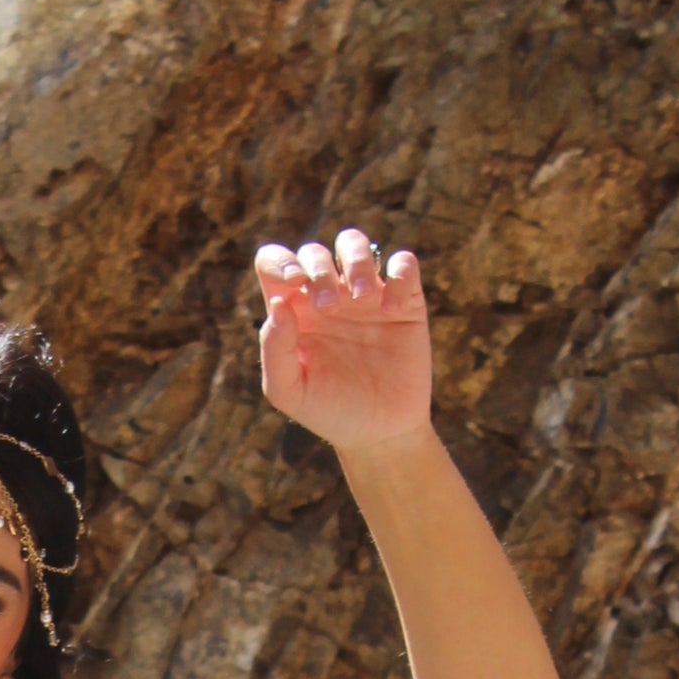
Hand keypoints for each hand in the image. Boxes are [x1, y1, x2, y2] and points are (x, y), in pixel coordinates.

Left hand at [253, 229, 431, 452]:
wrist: (378, 434)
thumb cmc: (327, 411)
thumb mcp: (289, 391)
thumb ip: (273, 349)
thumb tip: (278, 303)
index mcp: (294, 311)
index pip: (274, 262)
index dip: (280, 260)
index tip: (294, 285)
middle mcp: (327, 295)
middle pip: (315, 251)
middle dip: (319, 270)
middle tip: (328, 308)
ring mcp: (365, 296)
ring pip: (354, 243)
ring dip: (355, 260)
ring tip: (360, 298)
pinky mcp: (404, 302)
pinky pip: (403, 264)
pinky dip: (398, 273)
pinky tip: (390, 310)